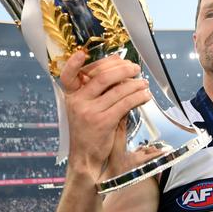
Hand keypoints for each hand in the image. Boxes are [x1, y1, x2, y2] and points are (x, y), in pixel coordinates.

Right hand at [60, 51, 151, 180]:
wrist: (86, 158)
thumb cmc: (89, 130)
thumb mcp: (84, 109)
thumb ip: (95, 91)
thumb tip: (118, 68)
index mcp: (71, 96)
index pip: (67, 76)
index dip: (73, 63)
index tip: (82, 53)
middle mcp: (78, 102)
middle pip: (102, 77)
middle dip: (122, 69)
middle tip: (135, 68)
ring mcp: (90, 112)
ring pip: (118, 90)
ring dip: (136, 84)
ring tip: (144, 83)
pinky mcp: (104, 122)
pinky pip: (125, 103)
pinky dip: (138, 97)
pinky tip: (145, 96)